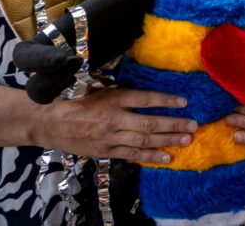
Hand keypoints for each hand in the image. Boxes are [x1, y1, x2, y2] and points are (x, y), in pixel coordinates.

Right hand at [37, 88, 195, 163]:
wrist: (51, 122)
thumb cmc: (78, 101)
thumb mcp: (100, 89)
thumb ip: (123, 91)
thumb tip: (149, 86)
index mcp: (113, 99)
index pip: (144, 99)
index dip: (166, 100)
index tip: (184, 102)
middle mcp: (113, 119)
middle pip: (149, 123)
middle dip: (173, 125)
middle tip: (193, 125)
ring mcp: (110, 137)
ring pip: (143, 141)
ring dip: (167, 141)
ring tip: (186, 140)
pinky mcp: (107, 151)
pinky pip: (132, 155)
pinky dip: (150, 157)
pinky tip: (167, 157)